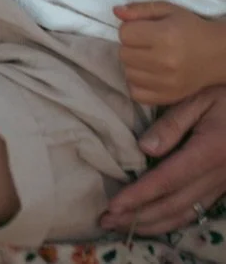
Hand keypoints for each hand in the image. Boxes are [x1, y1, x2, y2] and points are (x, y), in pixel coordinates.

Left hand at [101, 85, 225, 234]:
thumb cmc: (225, 94)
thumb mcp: (199, 98)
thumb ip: (172, 122)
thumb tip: (144, 149)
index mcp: (209, 151)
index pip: (167, 180)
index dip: (139, 195)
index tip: (114, 205)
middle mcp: (217, 175)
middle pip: (173, 204)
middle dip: (139, 216)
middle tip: (107, 221)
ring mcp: (222, 185)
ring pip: (185, 213)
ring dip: (153, 224)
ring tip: (123, 226)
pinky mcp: (222, 187)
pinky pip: (196, 210)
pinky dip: (172, 220)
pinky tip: (153, 221)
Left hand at [115, 1, 221, 103]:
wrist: (217, 54)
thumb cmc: (190, 28)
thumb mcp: (168, 10)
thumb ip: (140, 9)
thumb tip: (116, 11)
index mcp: (164, 36)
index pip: (124, 34)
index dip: (130, 29)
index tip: (141, 29)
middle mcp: (164, 61)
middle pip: (123, 54)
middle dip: (130, 46)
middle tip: (145, 44)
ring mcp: (166, 83)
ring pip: (128, 73)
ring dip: (133, 65)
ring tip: (147, 58)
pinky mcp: (168, 97)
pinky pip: (136, 94)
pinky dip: (137, 84)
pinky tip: (147, 74)